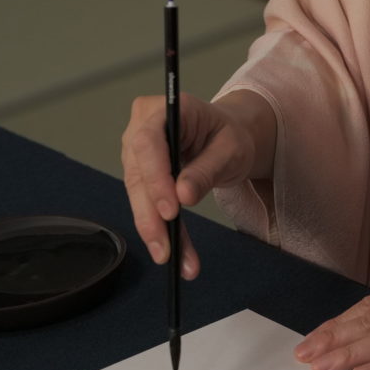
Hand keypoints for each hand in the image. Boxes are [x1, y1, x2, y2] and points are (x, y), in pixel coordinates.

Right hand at [120, 90, 272, 278]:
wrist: (228, 138)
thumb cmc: (230, 135)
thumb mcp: (231, 149)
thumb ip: (207, 169)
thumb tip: (184, 195)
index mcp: (166, 108)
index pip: (148, 143)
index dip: (156, 179)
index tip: (170, 211)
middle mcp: (142, 127)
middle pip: (138, 175)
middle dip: (151, 216)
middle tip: (165, 249)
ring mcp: (138, 152)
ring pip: (139, 196)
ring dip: (155, 231)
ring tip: (174, 260)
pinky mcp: (142, 174)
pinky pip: (147, 205)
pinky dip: (161, 230)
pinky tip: (173, 253)